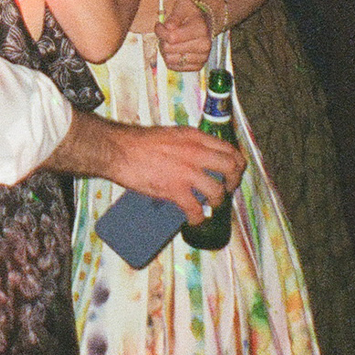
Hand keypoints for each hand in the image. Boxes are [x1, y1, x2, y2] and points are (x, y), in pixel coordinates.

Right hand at [104, 117, 242, 222]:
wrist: (118, 150)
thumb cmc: (138, 142)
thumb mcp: (171, 135)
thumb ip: (188, 144)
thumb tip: (197, 158)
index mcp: (195, 137)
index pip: (230, 150)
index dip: (236, 165)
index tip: (230, 173)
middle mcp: (195, 153)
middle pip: (231, 168)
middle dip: (232, 183)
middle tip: (224, 189)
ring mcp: (186, 172)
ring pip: (217, 191)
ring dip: (216, 202)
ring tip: (208, 206)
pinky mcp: (174, 189)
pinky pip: (195, 209)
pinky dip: (197, 218)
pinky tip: (193, 220)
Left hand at [153, 0, 213, 72]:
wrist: (206, 23)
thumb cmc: (192, 14)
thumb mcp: (183, 6)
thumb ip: (174, 16)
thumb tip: (168, 27)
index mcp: (201, 29)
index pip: (172, 37)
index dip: (160, 31)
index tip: (159, 25)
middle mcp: (204, 45)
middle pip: (169, 49)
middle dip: (162, 40)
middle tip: (165, 34)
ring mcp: (202, 57)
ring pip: (169, 60)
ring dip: (165, 51)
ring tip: (170, 42)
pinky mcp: (197, 66)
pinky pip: (173, 67)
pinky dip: (170, 59)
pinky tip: (174, 50)